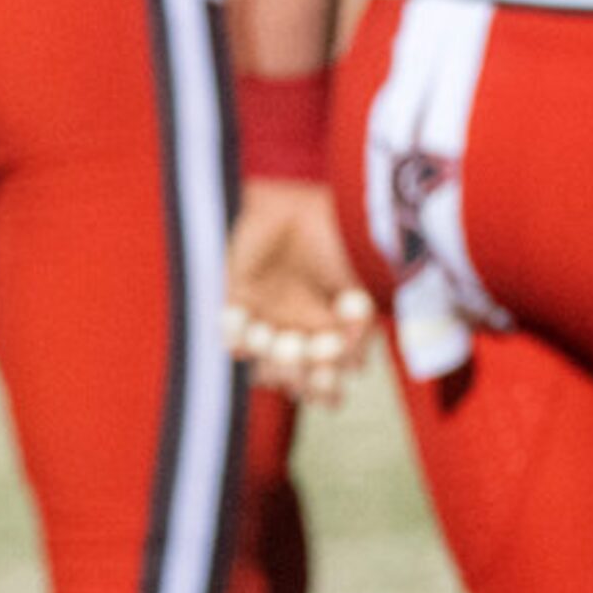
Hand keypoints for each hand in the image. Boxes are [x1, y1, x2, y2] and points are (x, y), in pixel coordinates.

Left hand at [223, 178, 377, 405]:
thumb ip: (359, 330)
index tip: (330, 376)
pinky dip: (236, 337)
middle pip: (295, 378)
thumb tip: (354, 368)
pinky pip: (232, 334)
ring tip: (284, 340)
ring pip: (264, 363)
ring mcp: (269, 318)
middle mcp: (300, 334)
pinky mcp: (240, 296)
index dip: (326, 390)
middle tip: (308, 356)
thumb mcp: (360, 287)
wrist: (309, 201)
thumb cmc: (341, 242)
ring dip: (273, 359)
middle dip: (300, 377)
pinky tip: (247, 323)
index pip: (327, 384)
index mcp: (333, 337)